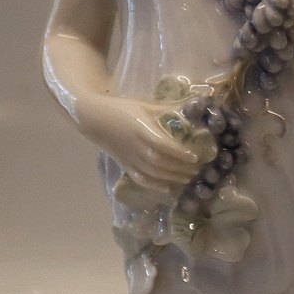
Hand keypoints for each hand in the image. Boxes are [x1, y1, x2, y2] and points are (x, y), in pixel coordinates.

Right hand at [78, 94, 209, 196]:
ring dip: (172, 178)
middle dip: (181, 168)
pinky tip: (168, 189)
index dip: (179, 153)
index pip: (163, 145)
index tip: (195, 157)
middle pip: (161, 162)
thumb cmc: (123, 109)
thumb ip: (168, 109)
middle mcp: (136, 147)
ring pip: (153, 173)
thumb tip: (194, 104)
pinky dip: (155, 186)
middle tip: (198, 169)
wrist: (95, 118)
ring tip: (189, 178)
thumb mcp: (145, 105)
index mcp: (141, 130)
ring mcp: (129, 158)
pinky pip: (141, 179)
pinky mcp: (125, 165)